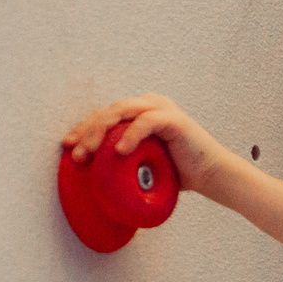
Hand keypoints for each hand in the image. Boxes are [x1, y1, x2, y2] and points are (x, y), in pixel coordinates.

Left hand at [62, 94, 236, 196]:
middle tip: (76, 153)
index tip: (68, 145)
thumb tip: (93, 169)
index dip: (84, 129)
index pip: (104, 115)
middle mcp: (149, 104)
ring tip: (90, 152)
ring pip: (121, 111)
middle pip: (108, 111)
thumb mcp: (143, 162)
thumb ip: (122, 157)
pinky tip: (120, 151)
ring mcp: (162, 109)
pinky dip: (131, 136)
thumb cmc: (179, 172)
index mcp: (140, 112)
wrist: (214, 176)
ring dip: (101, 132)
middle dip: (88, 132)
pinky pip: (145, 122)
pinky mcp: (174, 119)